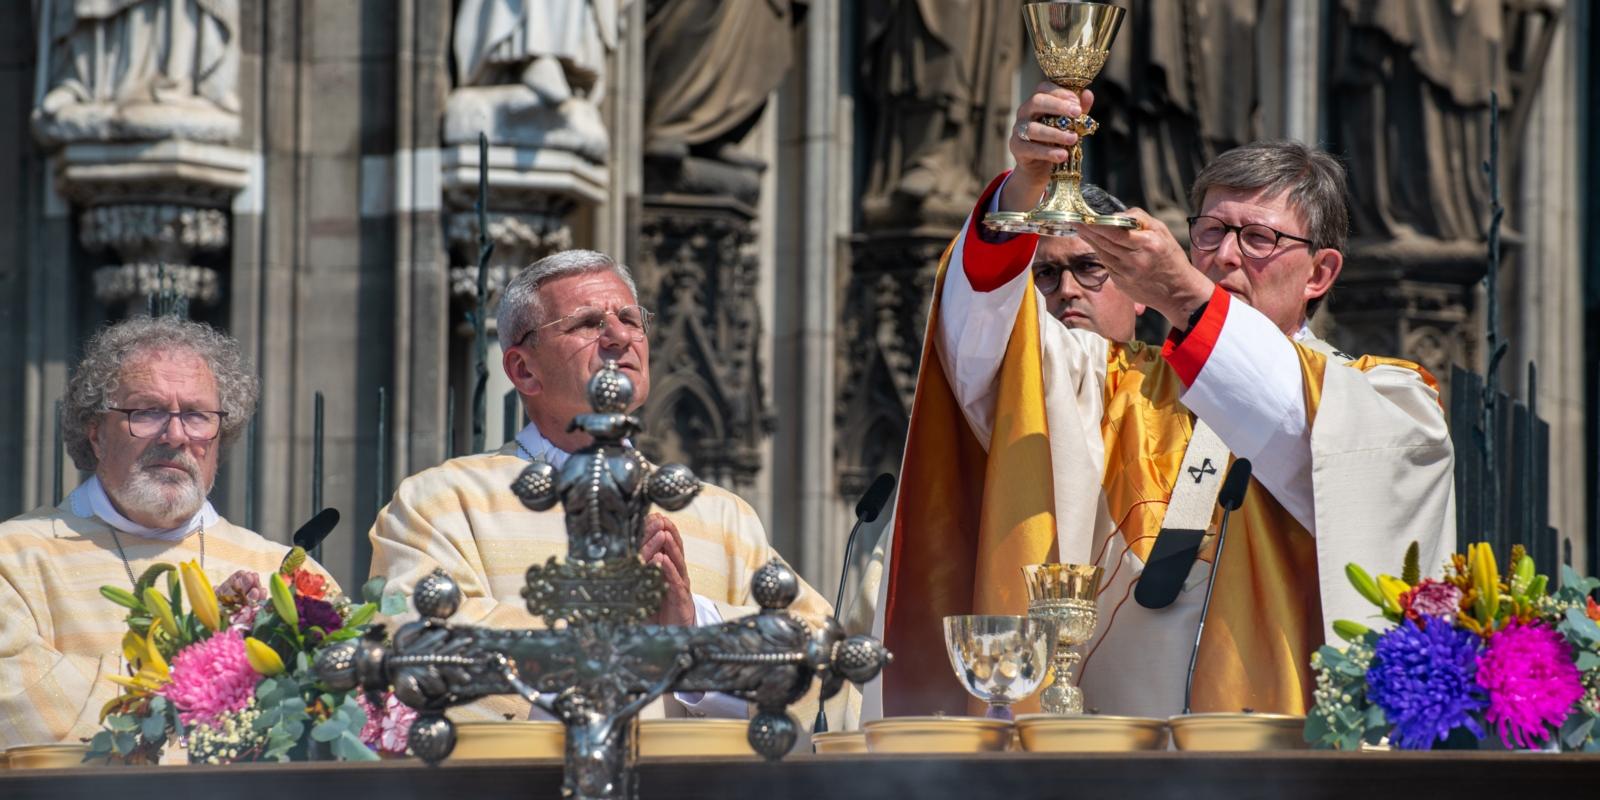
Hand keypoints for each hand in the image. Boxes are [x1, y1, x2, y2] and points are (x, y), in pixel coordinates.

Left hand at [641, 513, 694, 625]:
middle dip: (666, 531)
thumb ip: (635, 571)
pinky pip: (675, 580)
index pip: (663, 544)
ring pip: (676, 560)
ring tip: (664, 533)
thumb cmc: (657, 607)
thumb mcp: (644, 585)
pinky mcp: (680, 596)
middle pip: (672, 547)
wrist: (672, 631)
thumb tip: (614, 558)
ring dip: (670, 546)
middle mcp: (674, 571)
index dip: (658, 530)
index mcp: (666, 566)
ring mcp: (678, 583)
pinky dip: (669, 569)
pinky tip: (663, 559)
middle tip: (660, 518)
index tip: (652, 515)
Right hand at [999, 84, 1095, 212]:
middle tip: (1077, 113)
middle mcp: (1025, 112)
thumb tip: (1088, 94)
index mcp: (1037, 101)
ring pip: (1033, 128)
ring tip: (1073, 139)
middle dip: (1058, 106)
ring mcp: (1018, 129)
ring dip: (1055, 133)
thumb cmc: (1056, 139)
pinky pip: (1030, 149)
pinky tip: (1062, 155)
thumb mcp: (1070, 123)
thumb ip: (1079, 110)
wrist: (1041, 165)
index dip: (1060, 92)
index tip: (1077, 102)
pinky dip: (1048, 152)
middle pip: (1037, 102)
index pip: (1044, 88)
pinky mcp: (1016, 147)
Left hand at [1072, 208, 1214, 326]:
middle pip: (1104, 242)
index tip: (1086, 216)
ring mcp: (1127, 273)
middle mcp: (1136, 259)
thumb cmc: (1171, 258)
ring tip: (1080, 229)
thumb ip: (1140, 220)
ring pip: (1102, 253)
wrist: (1178, 291)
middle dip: (1088, 230)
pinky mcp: (1121, 283)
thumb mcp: (1163, 232)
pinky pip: (1106, 264)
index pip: (1116, 231)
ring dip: (1090, 241)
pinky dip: (1099, 253)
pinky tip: (1094, 245)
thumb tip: (1118, 213)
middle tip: (1076, 220)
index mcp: (1148, 244)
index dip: (1098, 224)